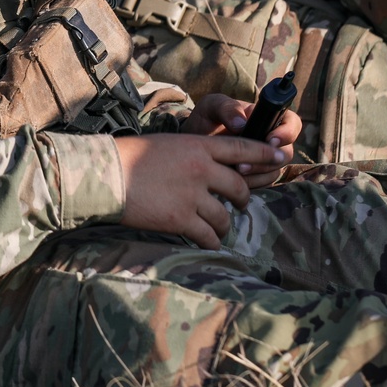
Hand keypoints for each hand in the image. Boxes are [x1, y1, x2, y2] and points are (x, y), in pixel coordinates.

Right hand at [115, 132, 286, 249]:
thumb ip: (193, 156)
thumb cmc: (130, 157)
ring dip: (222, 223)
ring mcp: (193, 195)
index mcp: (197, 146)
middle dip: (242, 199)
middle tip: (239, 204)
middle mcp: (201, 169)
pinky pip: (209, 236)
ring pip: (225, 216)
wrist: (105, 174)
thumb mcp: (167, 146)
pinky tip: (205, 240)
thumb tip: (211, 172)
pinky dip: (210, 240)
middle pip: (239, 187)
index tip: (281, 157)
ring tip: (214, 225)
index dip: (265, 154)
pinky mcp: (181, 219)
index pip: (242, 149)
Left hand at [182, 93, 300, 187]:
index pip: (291, 122)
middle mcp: (270, 138)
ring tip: (235, 170)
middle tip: (244, 162)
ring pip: (275, 169)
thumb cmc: (205, 118)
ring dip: (258, 173)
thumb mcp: (212, 106)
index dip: (287, 132)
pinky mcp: (258, 174)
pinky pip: (264, 182)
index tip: (271, 140)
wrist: (192, 143)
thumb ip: (226, 108)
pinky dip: (252, 183)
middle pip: (286, 151)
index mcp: (265, 117)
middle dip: (268, 159)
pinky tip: (234, 180)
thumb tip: (241, 124)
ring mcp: (265, 158)